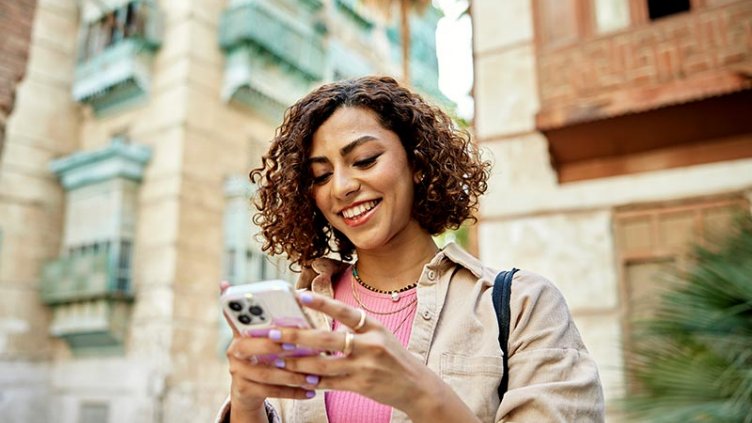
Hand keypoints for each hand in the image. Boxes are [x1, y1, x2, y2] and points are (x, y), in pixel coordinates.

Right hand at [220, 281, 318, 415]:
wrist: (248, 390)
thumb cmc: (266, 355)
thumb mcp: (268, 337)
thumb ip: (281, 320)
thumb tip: (303, 294)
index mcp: (240, 331)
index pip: (236, 316)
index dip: (243, 312)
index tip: (261, 310)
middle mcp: (234, 350)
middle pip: (249, 346)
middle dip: (273, 346)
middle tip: (294, 346)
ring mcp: (237, 371)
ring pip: (265, 373)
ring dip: (292, 375)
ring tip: (314, 377)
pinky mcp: (243, 390)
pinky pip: (270, 391)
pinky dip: (293, 392)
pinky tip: (310, 392)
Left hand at [265, 291, 439, 415]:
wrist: (417, 386)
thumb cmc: (393, 357)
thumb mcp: (380, 335)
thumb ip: (355, 328)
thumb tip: (321, 323)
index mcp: (374, 327)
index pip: (345, 311)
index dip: (322, 304)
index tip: (300, 296)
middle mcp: (370, 345)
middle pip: (327, 339)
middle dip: (296, 336)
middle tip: (272, 333)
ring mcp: (365, 366)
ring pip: (323, 364)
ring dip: (297, 361)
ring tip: (276, 358)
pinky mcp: (360, 385)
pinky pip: (329, 383)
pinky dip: (311, 381)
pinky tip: (295, 377)